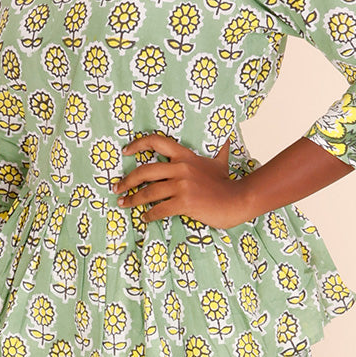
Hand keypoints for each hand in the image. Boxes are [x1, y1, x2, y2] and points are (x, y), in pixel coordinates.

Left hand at [113, 134, 253, 228]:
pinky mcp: (184, 203)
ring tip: (124, 204)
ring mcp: (182, 186)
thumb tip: (227, 138)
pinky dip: (149, 215)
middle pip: (144, 171)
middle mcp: (181, 168)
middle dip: (127, 181)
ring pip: (148, 193)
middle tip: (117, 188)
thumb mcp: (220, 162)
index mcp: (185, 156)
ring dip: (132, 200)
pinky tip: (144, 218)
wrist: (238, 200)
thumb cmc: (226, 183)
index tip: (125, 152)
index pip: (157, 142)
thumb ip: (218, 150)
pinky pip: (159, 210)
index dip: (138, 144)